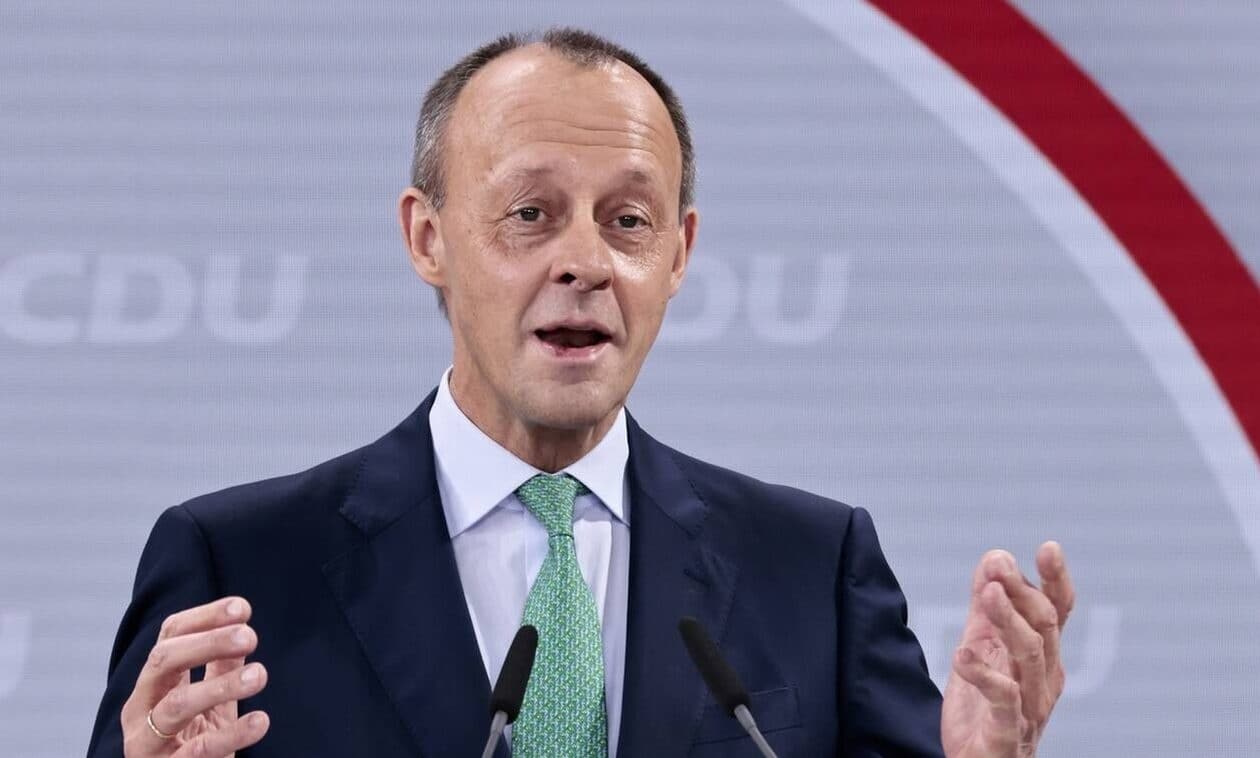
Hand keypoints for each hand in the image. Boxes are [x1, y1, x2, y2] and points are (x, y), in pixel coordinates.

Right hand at [120, 596, 269, 756]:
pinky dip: (232, 734)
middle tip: (250, 636)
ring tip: (261, 675)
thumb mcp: (210, 703)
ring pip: (177, 706)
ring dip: (221, 687)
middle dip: (207, 643)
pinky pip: (198, 751)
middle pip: (162, 662)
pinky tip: (260, 721)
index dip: (203, 618)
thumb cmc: (193, 744)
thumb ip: (220, 667)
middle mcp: (141, 709)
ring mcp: (148, 743)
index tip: (242, 608)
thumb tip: (240, 626)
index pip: (169, 636)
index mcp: (153, 685)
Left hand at [941, 542, 1073, 757]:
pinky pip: (1004, 700)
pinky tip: (962, 654)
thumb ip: (988, 606)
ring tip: (989, 595)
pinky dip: (984, 675)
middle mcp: (1044, 679)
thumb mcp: (984, 647)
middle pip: (1044, 627)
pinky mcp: (1006, 733)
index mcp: (1043, 656)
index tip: (1049, 547)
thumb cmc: (986, 707)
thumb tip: (994, 557)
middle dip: (1023, 592)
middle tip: (999, 564)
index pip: (1057, 612)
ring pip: (1031, 656)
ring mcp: (1029, 707)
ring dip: (1010, 621)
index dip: (1056, 580)